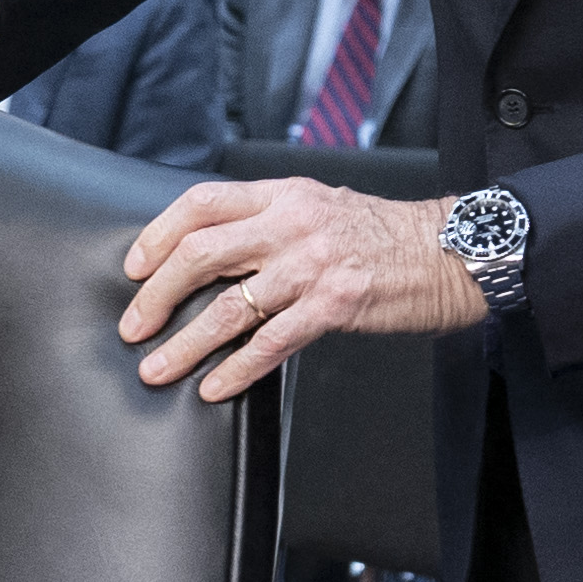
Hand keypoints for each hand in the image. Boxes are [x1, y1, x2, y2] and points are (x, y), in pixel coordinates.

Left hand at [115, 177, 485, 402]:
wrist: (449, 253)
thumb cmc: (383, 235)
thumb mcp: (320, 206)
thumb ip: (268, 221)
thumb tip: (210, 251)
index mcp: (283, 195)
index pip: (202, 203)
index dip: (158, 235)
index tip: (134, 268)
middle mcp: (292, 225)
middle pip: (201, 254)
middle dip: (156, 294)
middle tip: (133, 325)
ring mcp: (312, 266)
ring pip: (228, 307)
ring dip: (185, 343)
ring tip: (157, 367)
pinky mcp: (333, 306)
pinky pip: (270, 342)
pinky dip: (235, 368)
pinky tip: (213, 386)